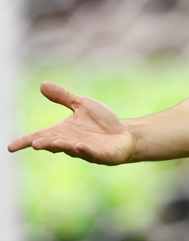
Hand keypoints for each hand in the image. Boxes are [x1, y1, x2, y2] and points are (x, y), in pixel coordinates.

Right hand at [6, 81, 134, 164]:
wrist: (125, 134)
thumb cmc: (102, 122)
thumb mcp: (82, 105)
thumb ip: (63, 97)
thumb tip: (42, 84)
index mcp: (62, 132)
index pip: (40, 136)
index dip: (25, 142)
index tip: (10, 147)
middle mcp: (70, 142)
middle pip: (53, 144)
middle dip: (44, 144)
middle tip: (35, 143)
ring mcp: (85, 150)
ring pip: (70, 150)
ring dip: (63, 147)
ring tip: (55, 143)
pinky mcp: (101, 155)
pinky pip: (91, 154)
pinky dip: (84, 150)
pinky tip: (79, 146)